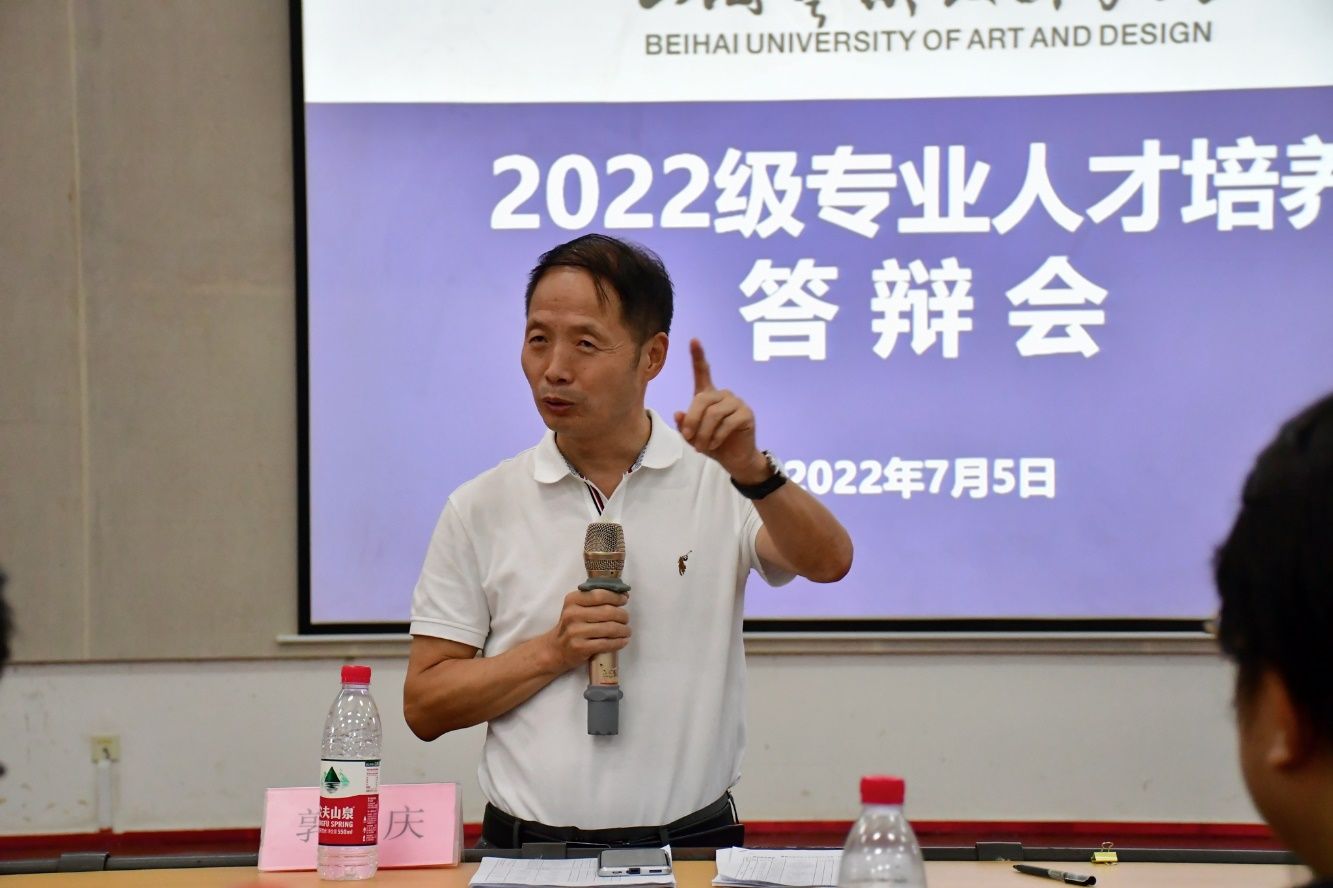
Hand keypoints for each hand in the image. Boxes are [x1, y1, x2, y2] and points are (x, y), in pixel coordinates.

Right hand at [545, 588, 630, 672]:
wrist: (556, 649)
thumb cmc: (572, 625)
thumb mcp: (577, 608)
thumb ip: (595, 599)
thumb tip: (624, 594)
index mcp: (572, 600)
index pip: (599, 595)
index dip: (616, 597)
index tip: (624, 600)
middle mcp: (572, 614)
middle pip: (607, 612)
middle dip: (622, 615)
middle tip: (626, 619)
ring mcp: (575, 632)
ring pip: (609, 628)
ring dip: (623, 630)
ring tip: (627, 631)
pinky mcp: (580, 648)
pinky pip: (606, 644)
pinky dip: (618, 642)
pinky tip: (623, 641)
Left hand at [674, 339, 767, 482]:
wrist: (734, 459)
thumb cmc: (712, 444)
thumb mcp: (693, 437)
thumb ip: (685, 425)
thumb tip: (678, 413)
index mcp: (708, 395)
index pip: (703, 372)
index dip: (698, 356)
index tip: (693, 340)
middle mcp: (722, 395)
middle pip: (702, 399)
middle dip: (692, 420)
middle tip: (688, 438)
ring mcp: (736, 402)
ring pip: (714, 413)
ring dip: (704, 433)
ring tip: (701, 447)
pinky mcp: (746, 414)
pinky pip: (727, 423)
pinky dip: (716, 437)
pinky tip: (714, 445)